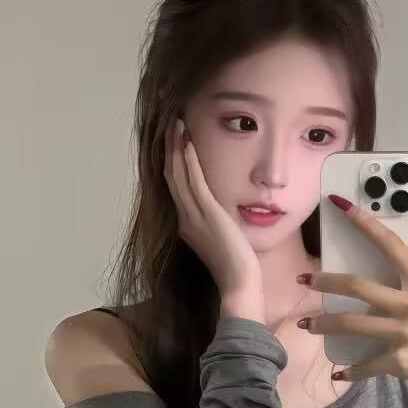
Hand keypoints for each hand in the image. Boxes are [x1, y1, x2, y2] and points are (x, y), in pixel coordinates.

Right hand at [163, 118, 262, 299]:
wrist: (238, 283)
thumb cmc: (236, 267)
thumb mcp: (222, 239)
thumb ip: (216, 223)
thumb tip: (221, 213)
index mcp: (186, 224)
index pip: (174, 186)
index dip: (172, 162)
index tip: (173, 141)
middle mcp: (184, 217)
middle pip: (171, 175)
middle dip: (169, 148)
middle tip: (171, 124)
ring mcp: (193, 216)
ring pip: (178, 174)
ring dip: (176, 147)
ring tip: (177, 124)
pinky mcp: (207, 213)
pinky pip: (194, 181)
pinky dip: (189, 160)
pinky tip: (187, 142)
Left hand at [299, 197, 407, 405]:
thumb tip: (376, 283)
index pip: (389, 244)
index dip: (363, 223)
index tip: (340, 205)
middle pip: (357, 287)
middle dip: (326, 282)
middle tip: (305, 280)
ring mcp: (404, 332)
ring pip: (351, 325)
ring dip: (323, 325)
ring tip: (306, 326)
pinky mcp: (400, 360)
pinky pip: (366, 365)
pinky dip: (350, 372)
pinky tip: (338, 374)